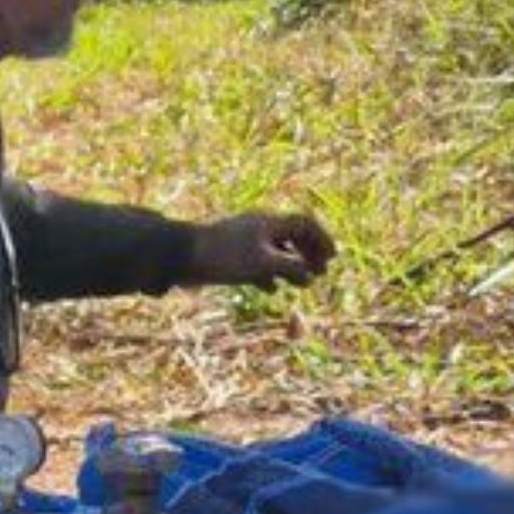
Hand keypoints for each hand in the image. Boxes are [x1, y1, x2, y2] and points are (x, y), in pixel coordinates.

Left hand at [185, 211, 335, 289]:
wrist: (180, 256)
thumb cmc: (224, 256)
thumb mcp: (262, 263)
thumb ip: (289, 268)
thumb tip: (310, 275)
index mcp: (267, 223)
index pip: (303, 224)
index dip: (321, 239)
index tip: (333, 258)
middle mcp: (257, 229)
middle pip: (291, 237)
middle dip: (308, 254)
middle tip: (321, 272)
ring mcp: (243, 242)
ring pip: (274, 251)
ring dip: (291, 267)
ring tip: (302, 284)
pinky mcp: (230, 256)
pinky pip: (256, 263)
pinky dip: (268, 275)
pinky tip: (271, 290)